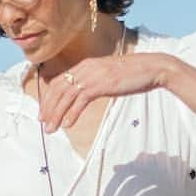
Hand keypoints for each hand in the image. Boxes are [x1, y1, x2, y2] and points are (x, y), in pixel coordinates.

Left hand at [38, 53, 171, 132]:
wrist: (152, 68)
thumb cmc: (133, 74)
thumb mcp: (108, 76)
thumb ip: (95, 82)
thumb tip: (85, 95)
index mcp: (85, 65)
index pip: (60, 81)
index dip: (49, 98)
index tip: (44, 112)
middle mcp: (86, 68)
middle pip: (59, 89)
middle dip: (48, 107)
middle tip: (43, 123)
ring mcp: (93, 76)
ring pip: (66, 96)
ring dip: (56, 114)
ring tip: (51, 129)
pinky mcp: (101, 84)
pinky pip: (81, 100)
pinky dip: (72, 113)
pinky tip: (67, 125)